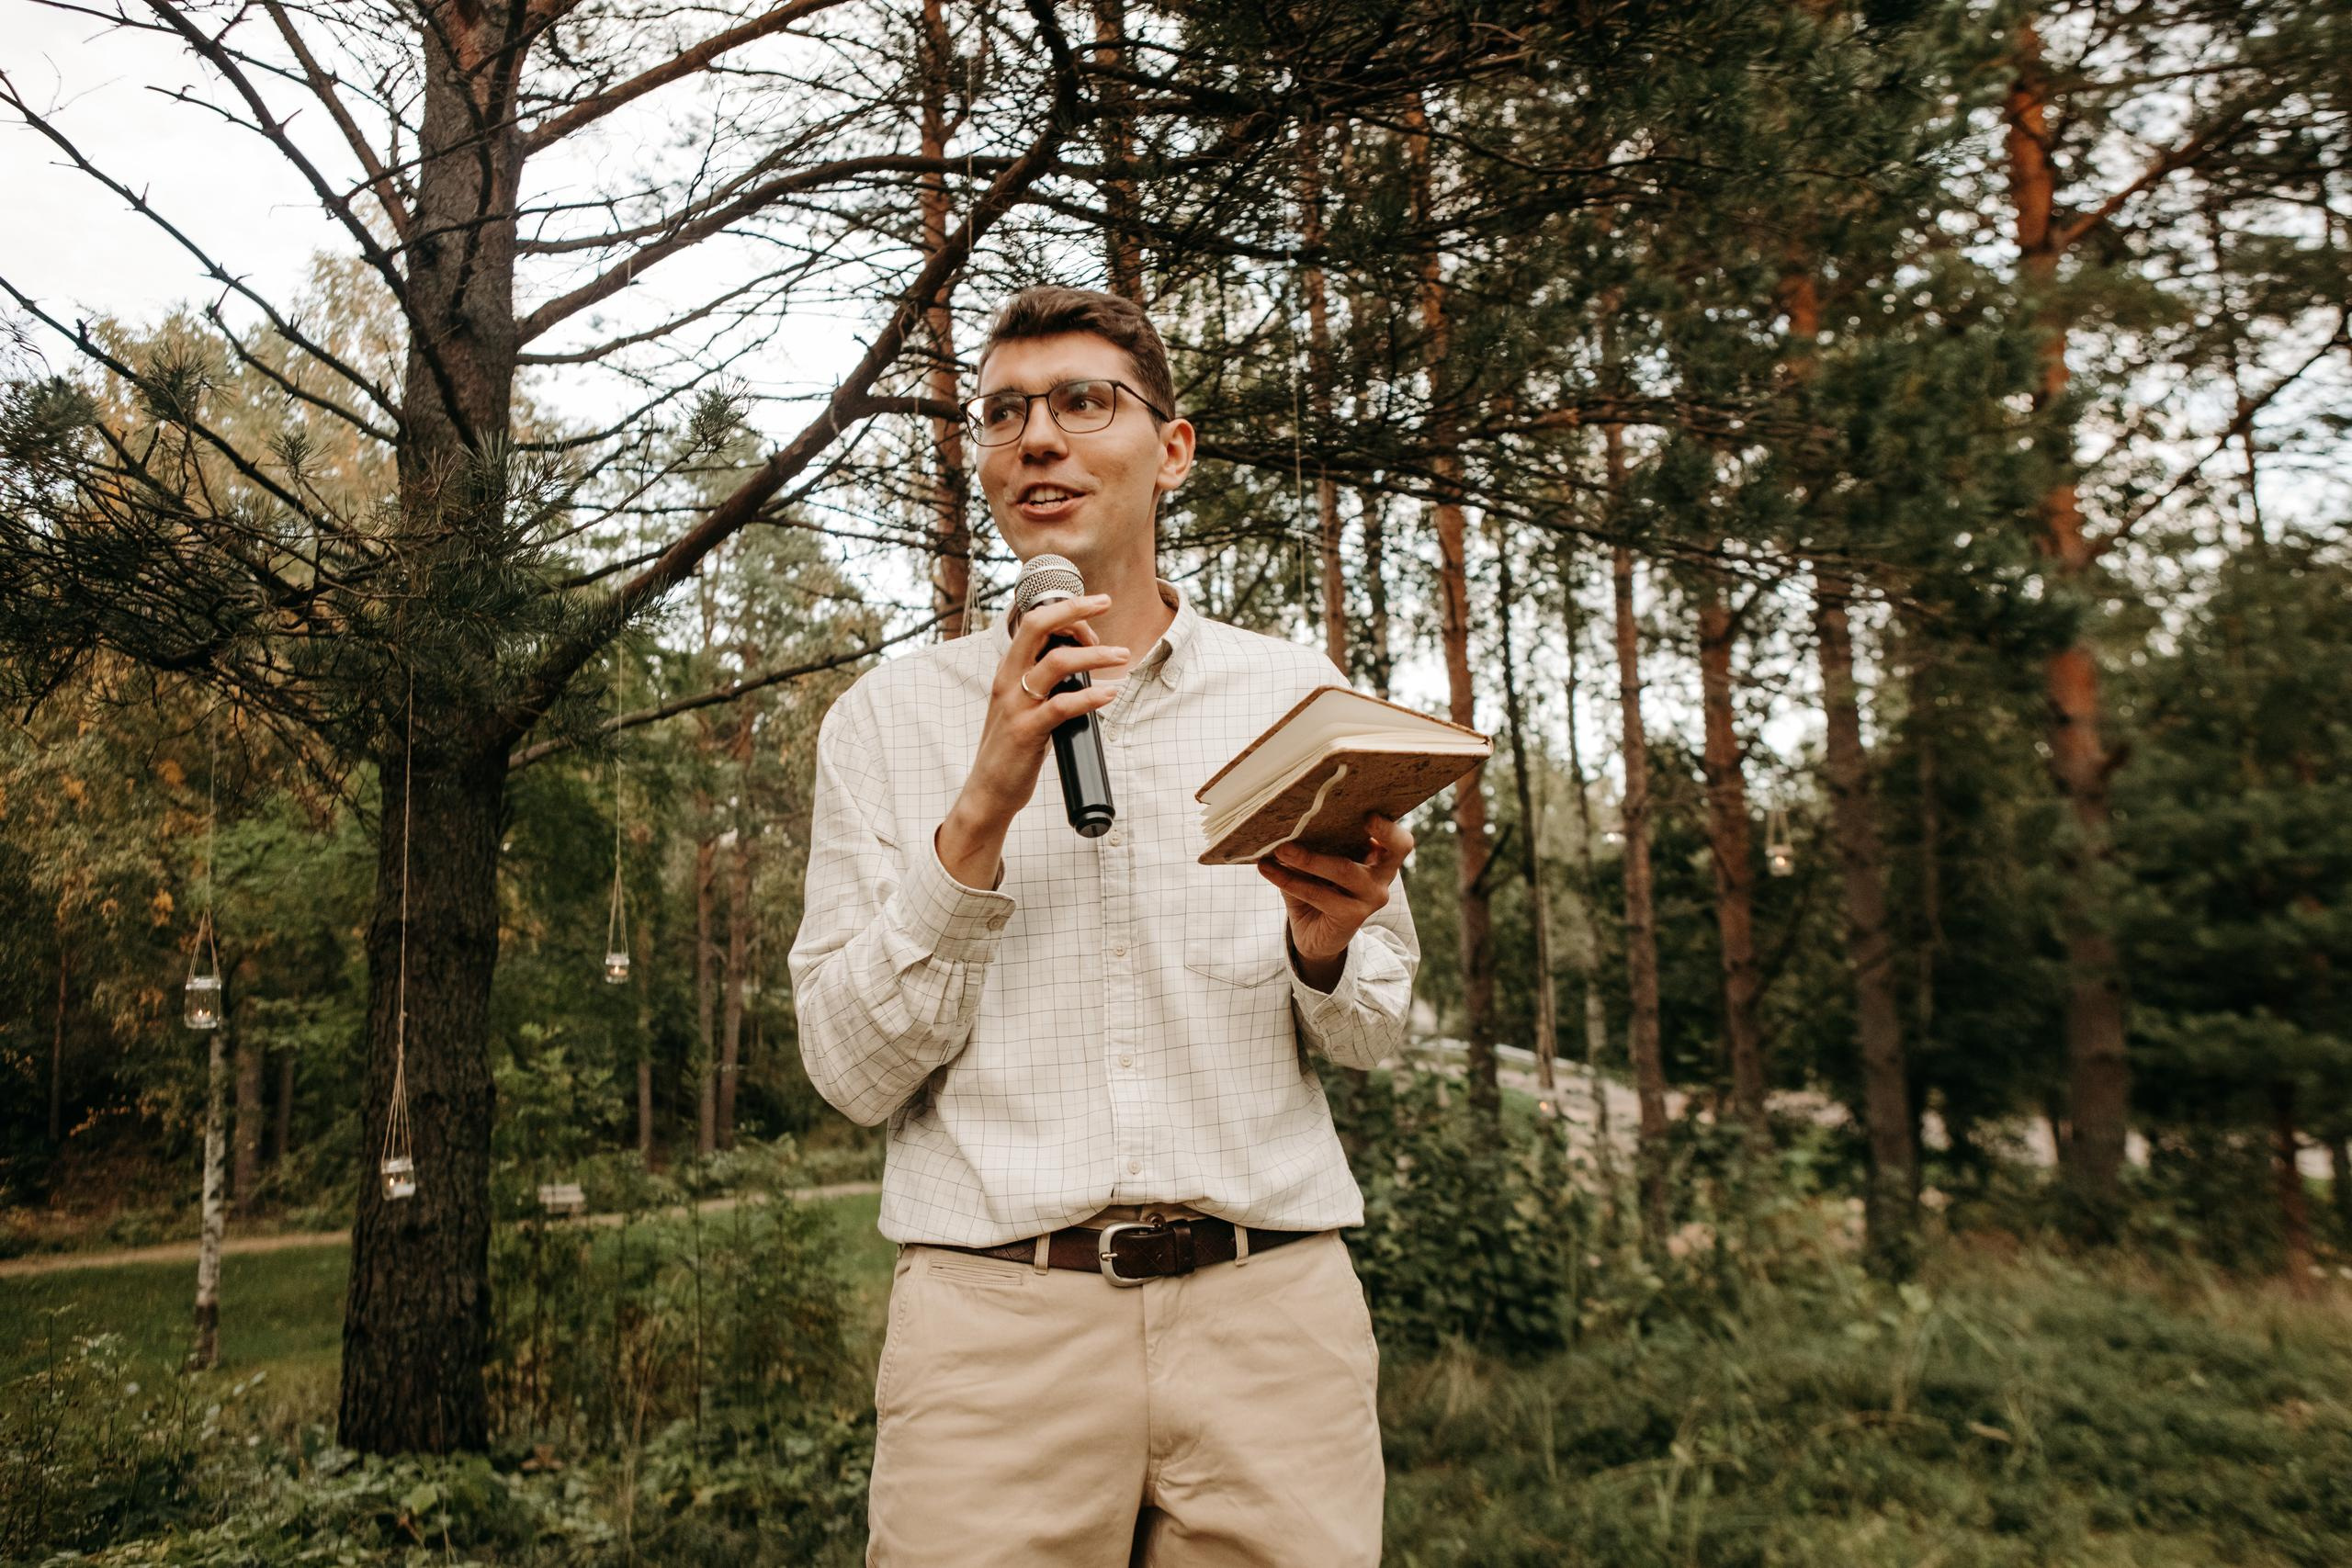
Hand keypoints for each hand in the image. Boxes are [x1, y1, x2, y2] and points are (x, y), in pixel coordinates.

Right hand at [936, 593, 1125, 887]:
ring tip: (1123, 656)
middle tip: (1106, 602)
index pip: (1032, 622)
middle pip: (1038, 625)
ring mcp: (1016, 706)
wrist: (987, 792)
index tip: (1093, 619)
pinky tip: (1110, 693)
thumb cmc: (1011, 749)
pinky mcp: (1027, 732)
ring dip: (1095, 654)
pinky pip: (1063, 706)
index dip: (1065, 612)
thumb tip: (1081, 668)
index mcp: (1007, 671)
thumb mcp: (1022, 707)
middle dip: (1074, 608)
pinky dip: (1091, 696)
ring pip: (1057, 662)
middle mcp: (1008, 680)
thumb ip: (1044, 685)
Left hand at [1256, 814, 1414, 990]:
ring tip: (1279, 849)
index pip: (1399, 842)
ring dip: (1307, 857)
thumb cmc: (1318, 889)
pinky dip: (1289, 879)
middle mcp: (1382, 878)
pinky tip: (1268, 869)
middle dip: (1359, 831)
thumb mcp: (1318, 865)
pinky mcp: (1352, 916)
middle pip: (1384, 851)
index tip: (1368, 815)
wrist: (1315, 936)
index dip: (1389, 829)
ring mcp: (1371, 898)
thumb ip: (1313, 845)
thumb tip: (1288, 826)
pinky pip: (1318, 893)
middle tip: (1310, 823)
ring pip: (1343, 869)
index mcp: (1380, 858)